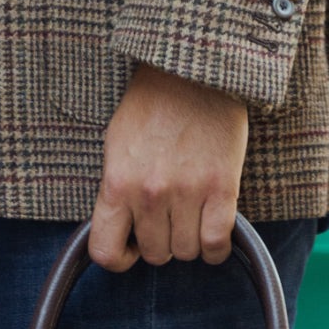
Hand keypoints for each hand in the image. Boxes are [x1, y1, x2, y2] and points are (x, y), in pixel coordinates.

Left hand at [89, 64, 249, 271]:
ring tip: (190, 220)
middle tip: (168, 222)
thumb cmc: (152, 104)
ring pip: (185, 252)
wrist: (194, 70)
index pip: (106, 252)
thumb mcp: (116, 145)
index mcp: (117, 184)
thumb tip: (120, 228)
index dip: (119, 258)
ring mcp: (187, 192)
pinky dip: (215, 250)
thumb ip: (116, 189)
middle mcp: (150, 194)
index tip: (130, 247)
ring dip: (188, 243)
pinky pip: (215, 243)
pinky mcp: (222, 187)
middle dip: (160, 243)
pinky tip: (212, 239)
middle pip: (155, 253)